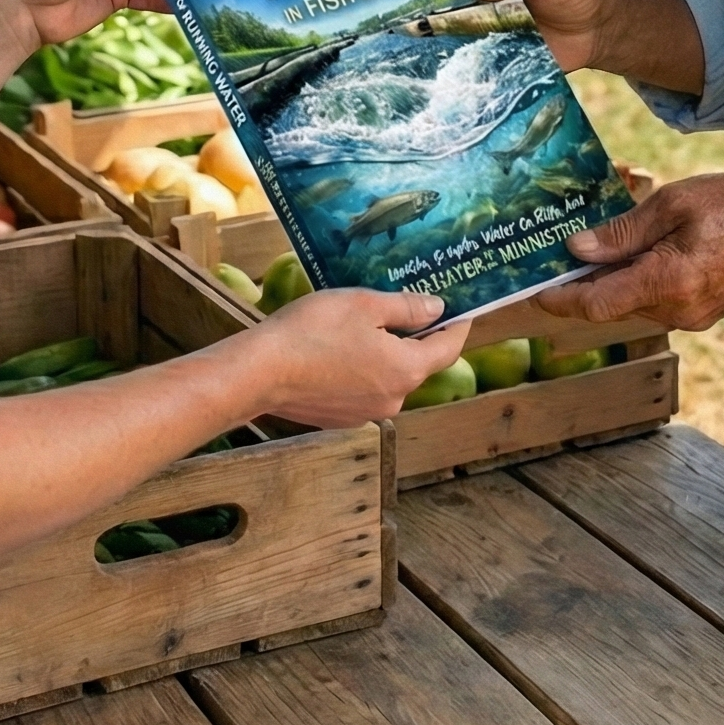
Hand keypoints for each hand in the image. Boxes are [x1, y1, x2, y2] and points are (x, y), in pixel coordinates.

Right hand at [251, 290, 470, 425]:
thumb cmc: (313, 331)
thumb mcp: (364, 305)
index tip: (463, 308)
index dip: (458, 325)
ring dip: (387, 353)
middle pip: (418, 364)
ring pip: (390, 377)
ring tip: (366, 326)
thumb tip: (437, 310)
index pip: (448, 348)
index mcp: (406, 370)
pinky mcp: (342, 418)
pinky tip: (341, 350)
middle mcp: (394, 400)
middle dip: (417, 337)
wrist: (260, 373)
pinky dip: (364, 370)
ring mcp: (367, 414)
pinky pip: (366, 390)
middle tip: (408, 307)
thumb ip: (406, 308)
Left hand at [536, 173, 723, 329]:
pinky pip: (656, 302)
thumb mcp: (674, 204)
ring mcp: (693, 317)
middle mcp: (678, 311)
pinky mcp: (702, 313)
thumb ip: (624, 231)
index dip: (560, 299)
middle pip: (611, 304)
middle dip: (582, 282)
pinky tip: (632, 253)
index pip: (597, 304)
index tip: (533, 290)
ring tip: (592, 245)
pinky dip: (636, 282)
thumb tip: (579, 249)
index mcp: (668, 283)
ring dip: (611, 280)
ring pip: (633, 303)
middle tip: (553, 254)